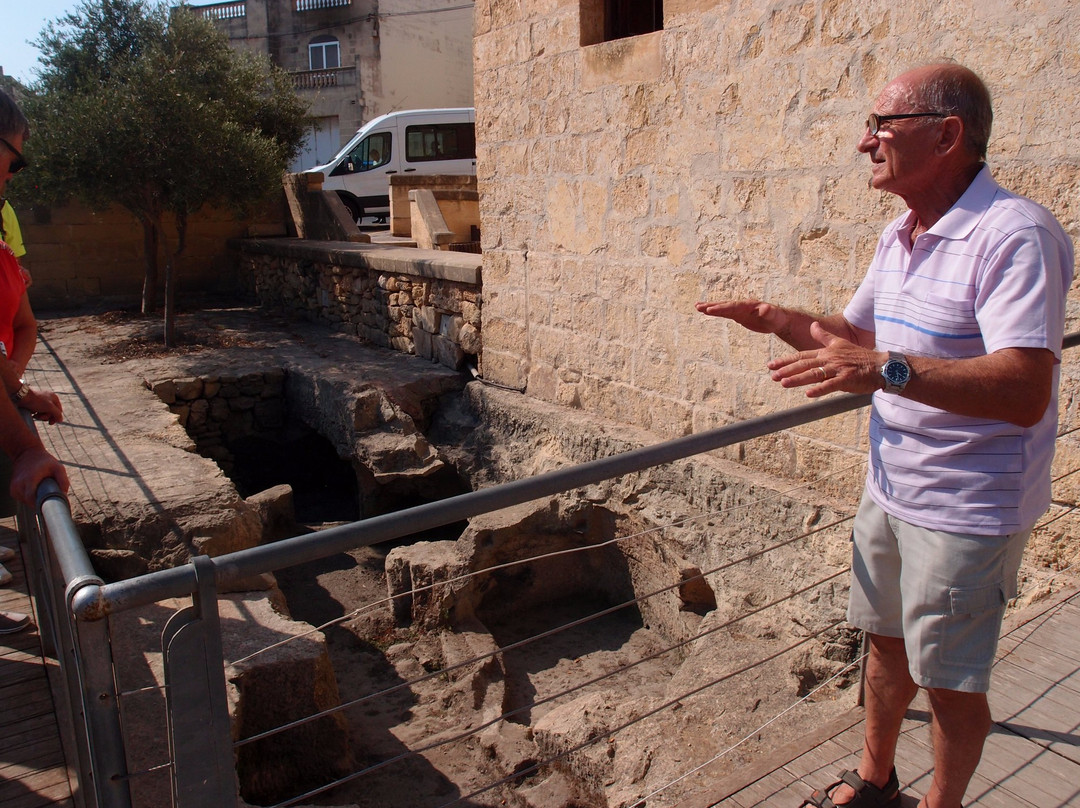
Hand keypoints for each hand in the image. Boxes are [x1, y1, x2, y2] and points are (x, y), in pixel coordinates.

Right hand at [9, 445, 68, 505]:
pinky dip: (28, 498)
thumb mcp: (57, 466)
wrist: (27, 453)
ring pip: (26, 502)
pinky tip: (34, 491)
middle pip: (30, 503)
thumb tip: (64, 493)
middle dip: (40, 502)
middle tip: (49, 497)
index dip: (41, 505)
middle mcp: (19, 484)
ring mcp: (14, 487)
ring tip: (41, 491)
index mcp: (29, 479)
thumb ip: (63, 479)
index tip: (50, 505)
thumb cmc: (44, 461)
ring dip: (34, 500)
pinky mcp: (13, 489)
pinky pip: (22, 499)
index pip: (32, 500)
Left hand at [19, 388, 63, 424]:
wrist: (22, 397)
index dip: (55, 417)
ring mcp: (42, 401)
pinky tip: (33, 414)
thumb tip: (61, 420)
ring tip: (36, 416)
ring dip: (41, 416)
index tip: (50, 423)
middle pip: (52, 412)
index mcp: (54, 398)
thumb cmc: (36, 401)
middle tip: (41, 418)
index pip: (59, 411)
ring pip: (45, 412)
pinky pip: (39, 411)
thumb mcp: (50, 407)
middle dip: (46, 417)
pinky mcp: (35, 404)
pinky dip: (37, 414)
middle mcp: (49, 399)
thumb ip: (57, 414)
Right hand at [696, 300, 788, 334]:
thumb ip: (769, 312)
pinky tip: (707, 312)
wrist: (778, 320)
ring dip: (710, 307)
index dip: (721, 308)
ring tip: (697, 307)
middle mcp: (742, 306)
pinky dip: (715, 312)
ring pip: (722, 308)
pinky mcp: (738, 316)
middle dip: (712, 306)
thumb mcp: (775, 316)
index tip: (710, 309)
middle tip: (698, 306)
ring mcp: (739, 310)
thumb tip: (764, 308)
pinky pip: (724, 313)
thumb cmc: (777, 318)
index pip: (733, 306)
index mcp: (749, 305)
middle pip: (724, 305)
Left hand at [767, 321, 882, 396]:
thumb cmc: (859, 356)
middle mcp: (829, 359)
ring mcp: (838, 369)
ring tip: (783, 383)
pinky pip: (831, 385)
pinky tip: (808, 394)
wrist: (881, 365)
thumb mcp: (840, 343)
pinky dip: (820, 389)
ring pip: (814, 374)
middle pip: (804, 365)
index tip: (770, 365)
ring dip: (798, 378)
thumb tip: (812, 325)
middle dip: (787, 370)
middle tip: (772, 376)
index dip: (785, 360)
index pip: (801, 356)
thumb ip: (823, 336)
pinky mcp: (847, 379)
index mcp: (826, 352)